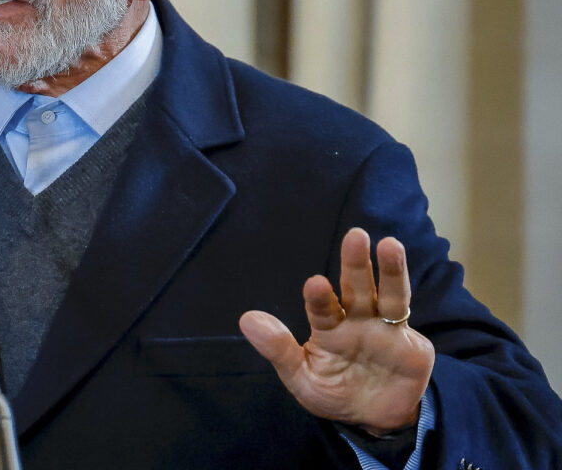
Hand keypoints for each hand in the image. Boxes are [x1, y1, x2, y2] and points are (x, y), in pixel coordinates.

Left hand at [238, 227, 433, 433]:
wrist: (373, 420)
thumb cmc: (333, 392)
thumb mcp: (301, 378)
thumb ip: (278, 350)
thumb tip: (246, 319)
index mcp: (328, 327)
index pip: (322, 308)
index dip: (319, 298)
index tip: (315, 284)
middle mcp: (357, 320)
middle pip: (357, 288)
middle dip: (356, 264)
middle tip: (355, 235)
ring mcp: (385, 330)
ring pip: (389, 296)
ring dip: (391, 271)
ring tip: (389, 245)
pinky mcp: (411, 345)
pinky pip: (407, 324)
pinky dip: (406, 312)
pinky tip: (404, 303)